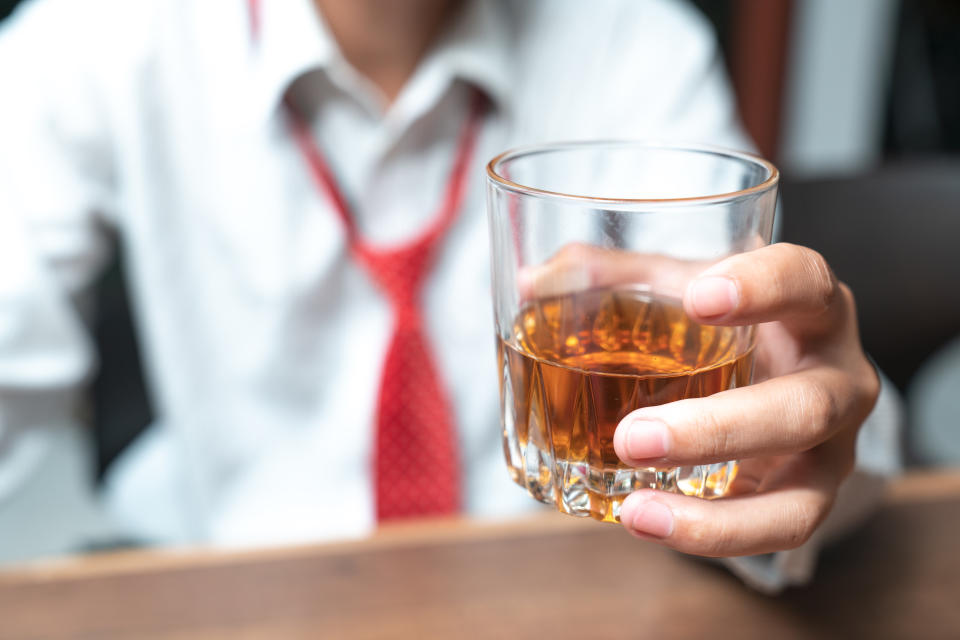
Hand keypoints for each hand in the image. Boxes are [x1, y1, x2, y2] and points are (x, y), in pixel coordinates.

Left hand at [611, 243, 878, 555]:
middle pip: (803, 406)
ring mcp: (829, 448)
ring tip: (635, 510)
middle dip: (718, 428)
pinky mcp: (806, 498)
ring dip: (716, 515)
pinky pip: (772, 531)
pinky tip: (644, 522)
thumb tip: (531, 282)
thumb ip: (610, 276)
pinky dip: (708, 536)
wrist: (763, 375)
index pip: (805, 281)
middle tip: (631, 438)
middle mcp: (834, 376)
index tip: (698, 298)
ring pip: (800, 497)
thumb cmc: (717, 321)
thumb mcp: (673, 287)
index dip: (762, 288)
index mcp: (808, 304)